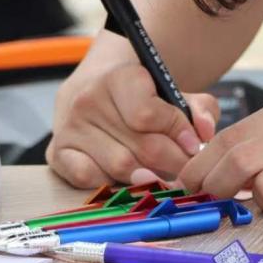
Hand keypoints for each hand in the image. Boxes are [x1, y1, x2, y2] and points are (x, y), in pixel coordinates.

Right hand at [49, 62, 219, 187]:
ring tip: (161, 172)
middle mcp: (89, 100)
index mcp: (119, 78)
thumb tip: (204, 133)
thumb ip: (199, 109)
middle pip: (142, 147)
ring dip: (149, 176)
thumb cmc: (140, 99)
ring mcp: (70, 128)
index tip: (193, 144)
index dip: (178, 133)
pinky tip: (126, 177)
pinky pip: (90, 180)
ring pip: (122, 167)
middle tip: (185, 168)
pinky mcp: (58, 153)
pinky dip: (113, 184)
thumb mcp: (173, 94)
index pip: (148, 114)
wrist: (93, 95)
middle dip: (173, 162)